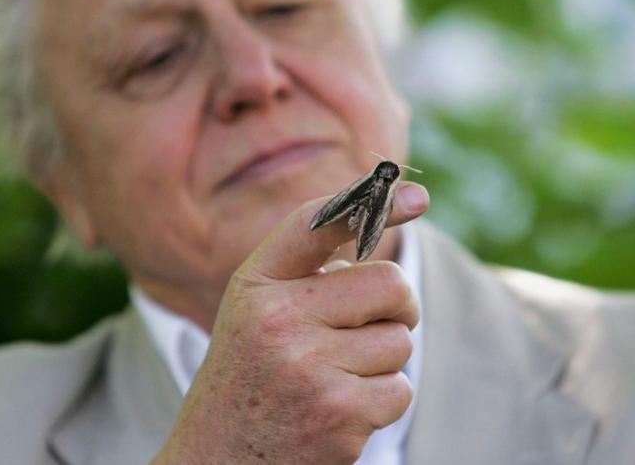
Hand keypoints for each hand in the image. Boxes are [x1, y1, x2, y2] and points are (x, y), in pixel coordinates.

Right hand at [152, 182, 429, 464]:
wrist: (218, 463)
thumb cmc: (249, 379)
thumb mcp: (256, 314)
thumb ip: (306, 272)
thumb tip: (387, 219)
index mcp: (255, 286)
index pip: (318, 224)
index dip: (373, 203)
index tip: (416, 196)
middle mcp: (279, 319)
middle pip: (390, 283)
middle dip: (395, 308)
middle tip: (369, 329)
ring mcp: (310, 367)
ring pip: (399, 340)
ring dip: (382, 363)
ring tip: (335, 379)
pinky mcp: (340, 412)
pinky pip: (400, 388)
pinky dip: (382, 402)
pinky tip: (340, 411)